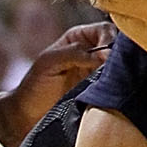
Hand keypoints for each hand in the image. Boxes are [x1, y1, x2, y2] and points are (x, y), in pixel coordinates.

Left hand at [2, 22, 112, 141]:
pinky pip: (115, 84)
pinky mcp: (99, 90)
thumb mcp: (50, 62)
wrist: (28, 117)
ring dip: (119, 70)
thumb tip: (105, 54)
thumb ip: (74, 53)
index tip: (107, 56)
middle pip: (116, 45)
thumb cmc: (34, 86)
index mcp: (78, 38)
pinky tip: (113, 90)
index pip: (104, 30)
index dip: (109, 39)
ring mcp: (96, 71)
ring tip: (113, 80)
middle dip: (118, 55)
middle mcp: (91, 52)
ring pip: (119, 65)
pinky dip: (117, 85)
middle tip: (113, 69)